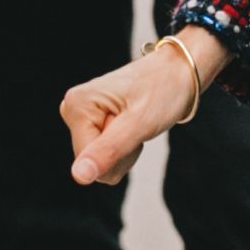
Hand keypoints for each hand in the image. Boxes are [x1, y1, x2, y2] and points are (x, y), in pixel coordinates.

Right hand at [61, 31, 227, 187]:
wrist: (178, 73)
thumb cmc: (163, 91)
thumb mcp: (138, 125)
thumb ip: (107, 151)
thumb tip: (78, 177)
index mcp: (76, 105)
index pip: (87, 161)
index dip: (118, 152)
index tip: (134, 124)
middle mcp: (72, 108)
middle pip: (91, 163)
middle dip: (121, 151)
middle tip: (137, 123)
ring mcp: (81, 114)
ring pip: (99, 161)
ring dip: (125, 148)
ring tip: (136, 121)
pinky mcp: (92, 120)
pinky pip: (105, 153)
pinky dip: (124, 144)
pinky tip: (132, 123)